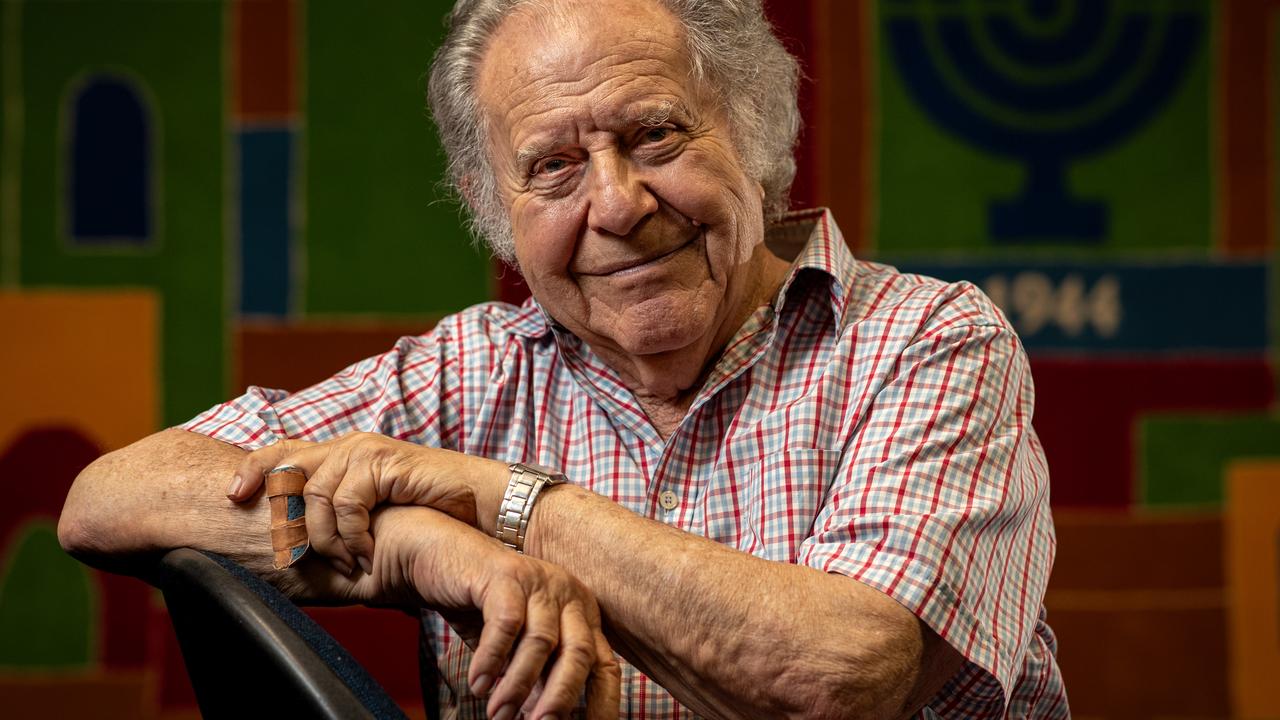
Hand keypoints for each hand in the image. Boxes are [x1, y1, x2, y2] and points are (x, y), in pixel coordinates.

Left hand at [227, 432, 506, 575]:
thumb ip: (338, 514)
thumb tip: (294, 540)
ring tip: (347, 562)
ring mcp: (366, 452)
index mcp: (341, 453)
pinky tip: (366, 552)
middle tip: (292, 552)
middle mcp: (349, 446)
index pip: (281, 451)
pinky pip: (346, 502)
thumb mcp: (374, 511)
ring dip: (325, 538)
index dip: (251, 470)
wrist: (480, 504)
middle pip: (287, 468)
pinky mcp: (385, 463)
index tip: (231, 498)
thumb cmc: (430, 512)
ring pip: (314, 494)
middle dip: (281, 514)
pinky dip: (351, 535)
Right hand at [326, 506, 620, 719]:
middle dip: (561, 697)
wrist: (441, 556)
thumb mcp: (515, 648)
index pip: (604, 664)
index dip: (602, 702)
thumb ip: (534, 678)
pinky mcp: (506, 574)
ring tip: (498, 713)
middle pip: (580, 652)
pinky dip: (491, 659)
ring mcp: (539, 580)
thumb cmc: (481, 606)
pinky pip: (505, 625)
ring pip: (541, 642)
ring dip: (517, 685)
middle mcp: (568, 594)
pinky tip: (477, 683)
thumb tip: (542, 718)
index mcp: (581, 614)